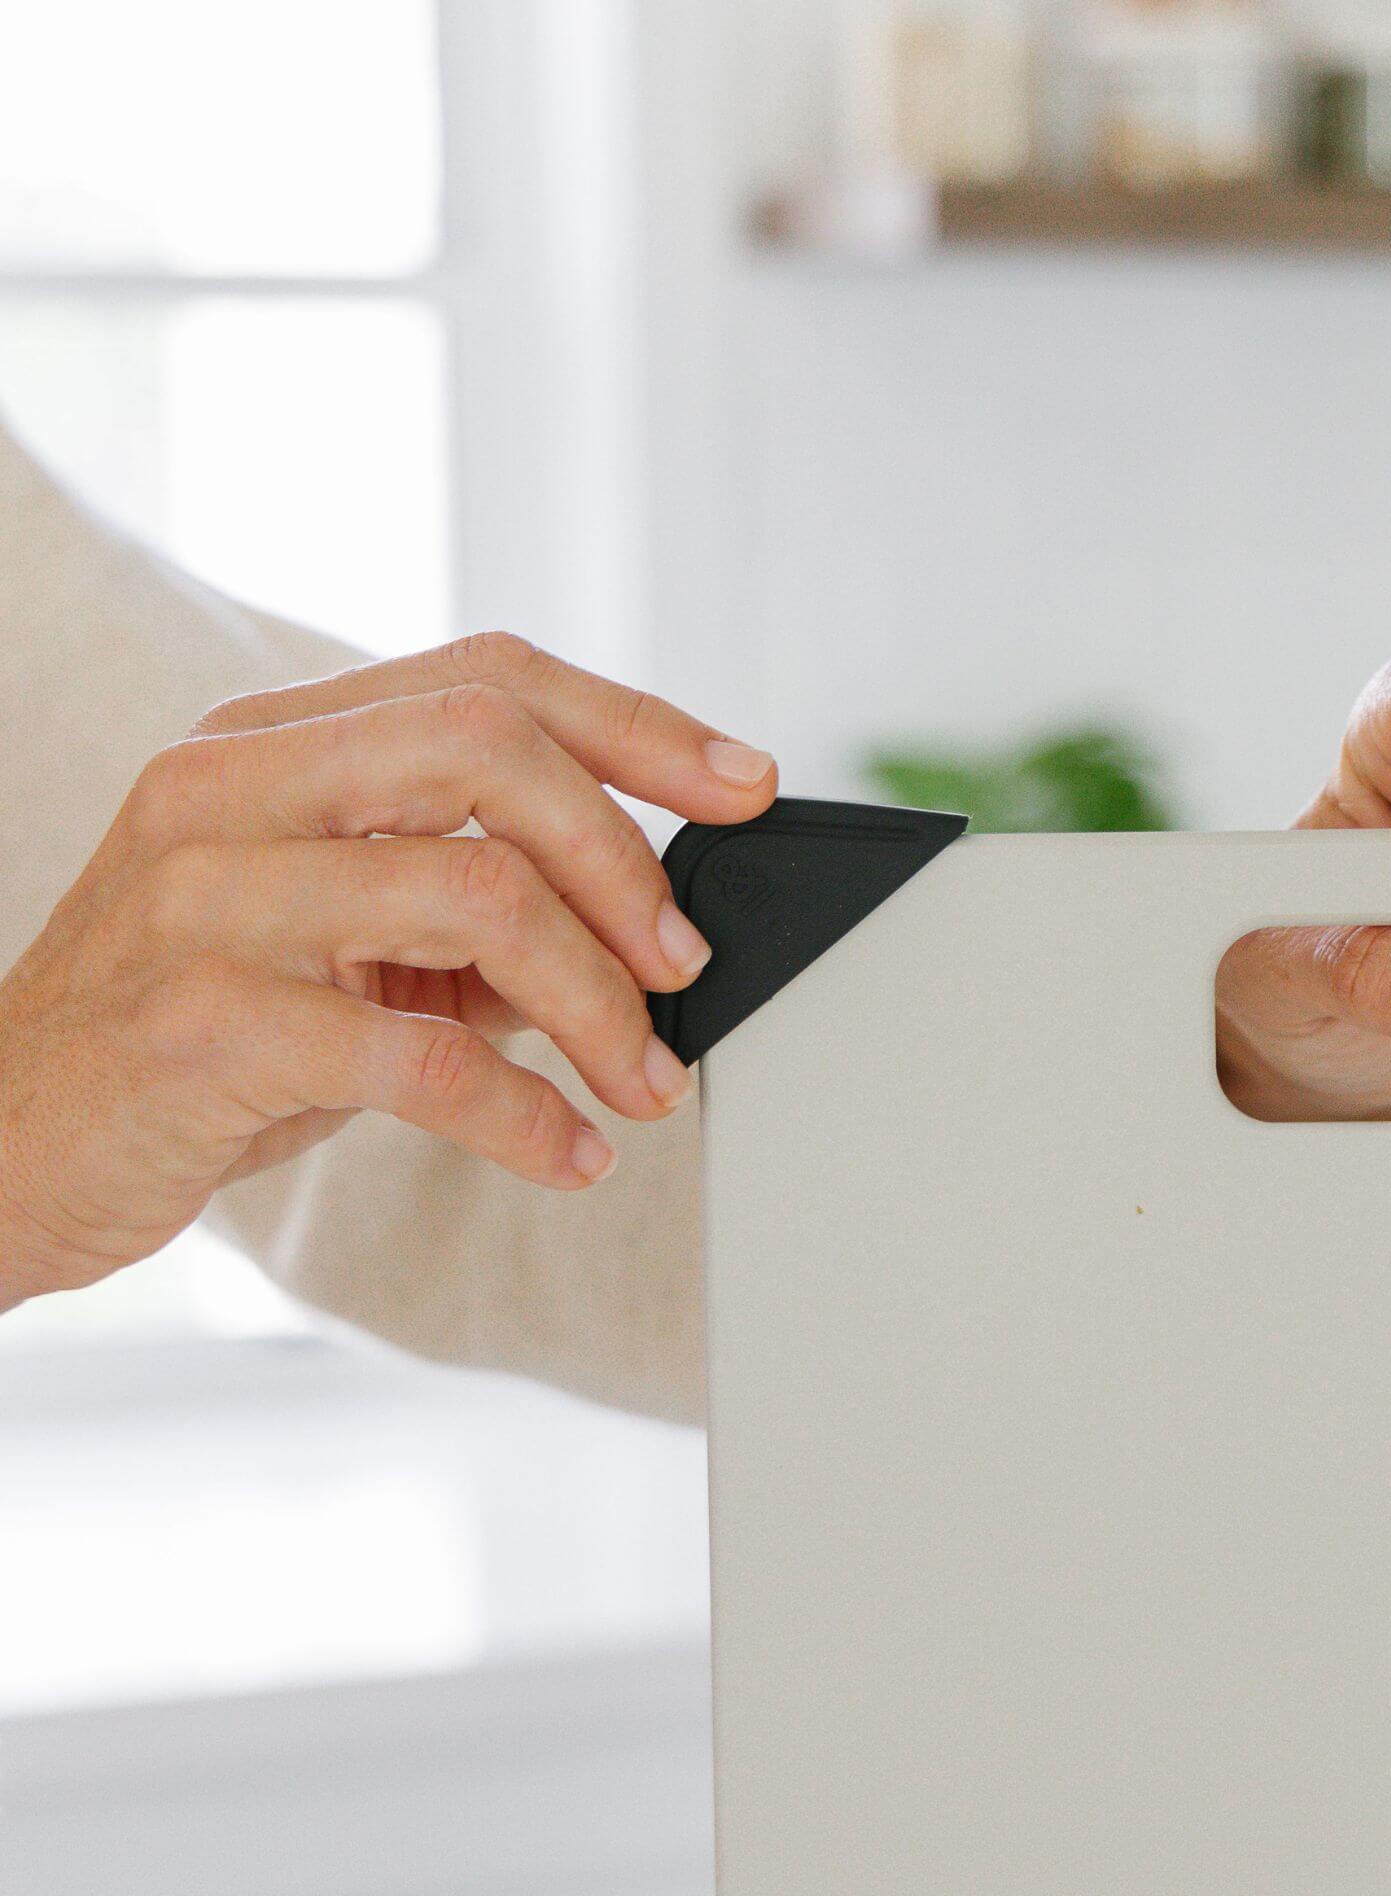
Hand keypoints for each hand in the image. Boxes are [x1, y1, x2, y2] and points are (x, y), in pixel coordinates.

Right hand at [0, 633, 776, 1308]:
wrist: (5, 1142)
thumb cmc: (194, 1036)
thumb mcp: (336, 942)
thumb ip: (469, 910)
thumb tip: (647, 924)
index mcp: (272, 743)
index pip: (491, 677)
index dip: (640, 724)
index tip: (748, 784)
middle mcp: (230, 789)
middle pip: (494, 750)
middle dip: (626, 863)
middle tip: (685, 966)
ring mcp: (206, 898)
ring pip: (477, 895)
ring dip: (601, 1004)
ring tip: (645, 1078)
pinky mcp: (203, 1024)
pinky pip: (420, 1057)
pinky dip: (526, 1116)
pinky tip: (569, 1155)